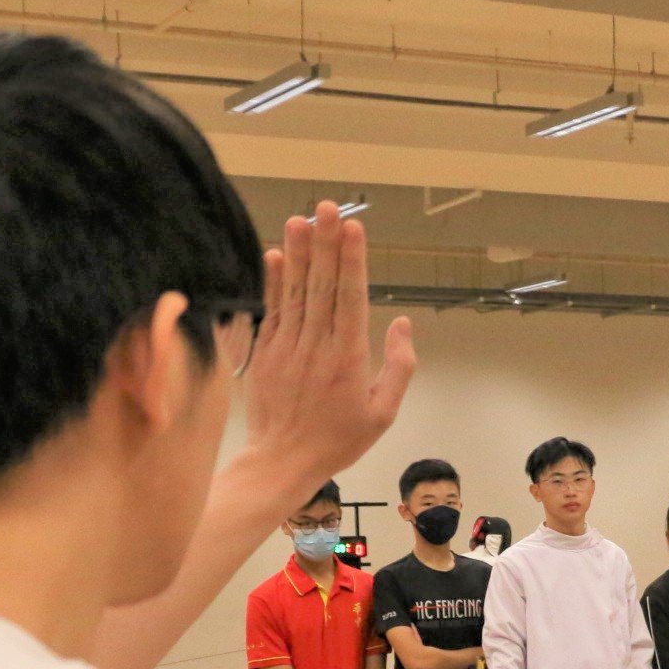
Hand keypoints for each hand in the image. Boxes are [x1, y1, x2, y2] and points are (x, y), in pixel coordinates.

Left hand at [234, 203, 417, 497]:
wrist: (282, 461)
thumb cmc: (338, 439)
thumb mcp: (384, 412)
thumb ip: (398, 366)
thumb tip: (401, 324)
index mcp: (348, 359)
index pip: (350, 298)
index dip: (351, 260)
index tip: (353, 228)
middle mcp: (316, 346)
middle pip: (322, 285)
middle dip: (326, 243)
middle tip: (328, 207)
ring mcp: (287, 347)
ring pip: (295, 291)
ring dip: (299, 252)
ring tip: (301, 218)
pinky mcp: (266, 352)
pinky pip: (271, 309)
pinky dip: (273, 280)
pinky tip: (276, 253)